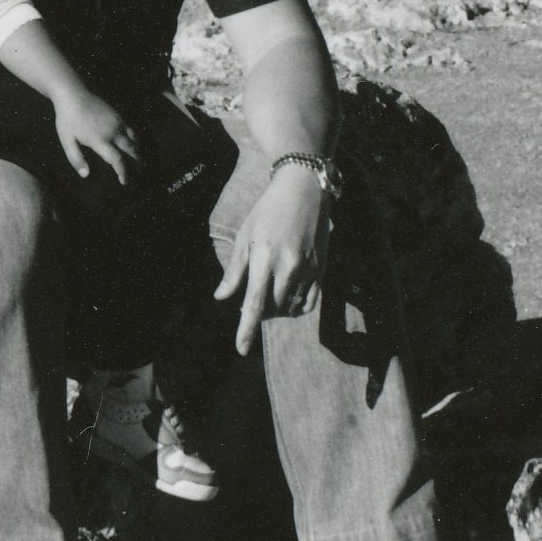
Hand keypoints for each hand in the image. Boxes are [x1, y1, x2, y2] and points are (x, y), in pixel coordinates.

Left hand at [56, 92, 137, 185]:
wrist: (73, 94)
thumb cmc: (67, 119)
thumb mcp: (66, 140)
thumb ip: (76, 159)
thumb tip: (86, 175)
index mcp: (100, 140)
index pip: (117, 160)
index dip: (123, 172)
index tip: (124, 182)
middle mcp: (112, 132)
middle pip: (131, 150)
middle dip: (137, 163)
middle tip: (139, 174)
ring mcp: (117, 122)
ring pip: (134, 140)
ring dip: (138, 152)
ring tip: (139, 161)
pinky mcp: (118, 115)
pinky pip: (131, 130)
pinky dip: (136, 140)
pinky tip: (134, 145)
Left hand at [214, 166, 327, 354]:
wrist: (304, 191)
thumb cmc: (267, 211)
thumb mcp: (245, 236)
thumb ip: (234, 270)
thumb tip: (221, 297)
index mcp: (264, 257)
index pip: (253, 303)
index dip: (246, 329)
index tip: (240, 349)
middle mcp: (288, 266)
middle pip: (272, 309)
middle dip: (259, 313)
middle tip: (253, 298)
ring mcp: (308, 269)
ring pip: (291, 309)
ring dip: (277, 311)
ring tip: (269, 293)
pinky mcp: (320, 270)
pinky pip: (309, 303)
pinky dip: (296, 308)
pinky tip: (287, 298)